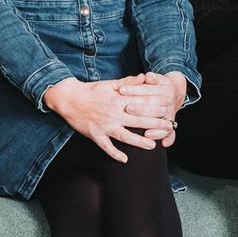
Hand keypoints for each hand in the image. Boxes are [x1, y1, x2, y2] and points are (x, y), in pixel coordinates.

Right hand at [42, 76, 162, 161]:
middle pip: (138, 121)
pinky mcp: (95, 134)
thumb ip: (129, 82)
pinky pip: (106, 146)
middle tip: (168, 128)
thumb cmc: (92, 90)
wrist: (69, 98)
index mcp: (119, 100)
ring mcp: (104, 125)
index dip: (156, 108)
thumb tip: (145, 77)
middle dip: (155, 125)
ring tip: (152, 146)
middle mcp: (113, 114)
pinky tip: (124, 159)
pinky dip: (114, 154)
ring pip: (125, 136)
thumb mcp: (111, 83)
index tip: (168, 110)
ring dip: (139, 142)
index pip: (142, 105)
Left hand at [116, 71, 185, 146]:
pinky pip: (170, 133)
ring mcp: (170, 115)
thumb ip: (151, 78)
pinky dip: (166, 138)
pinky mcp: (170, 125)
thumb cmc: (160, 87)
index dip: (134, 90)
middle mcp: (168, 103)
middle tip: (127, 108)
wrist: (175, 94)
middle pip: (154, 107)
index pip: (148, 90)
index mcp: (165, 90)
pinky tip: (157, 141)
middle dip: (140, 108)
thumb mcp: (157, 79)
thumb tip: (147, 76)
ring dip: (151, 125)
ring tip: (141, 129)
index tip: (121, 90)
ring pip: (163, 121)